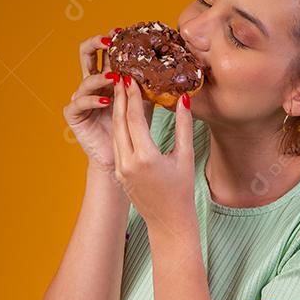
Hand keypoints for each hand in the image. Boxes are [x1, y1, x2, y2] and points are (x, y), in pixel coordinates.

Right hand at [62, 28, 154, 172]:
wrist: (122, 159)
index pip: (107, 51)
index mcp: (108, 76)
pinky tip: (107, 100)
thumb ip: (151, 85)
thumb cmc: (135, 130)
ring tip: (115, 78)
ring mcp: (81, 98)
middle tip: (110, 41)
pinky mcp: (74, 115)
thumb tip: (172, 69)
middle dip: (96, 43)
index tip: (126, 31)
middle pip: (87, 54)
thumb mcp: (147, 102)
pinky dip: (93, 100)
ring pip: (84, 79)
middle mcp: (92, 83)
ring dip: (100, 77)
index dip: (113, 39)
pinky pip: (78, 102)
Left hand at [111, 75, 196, 233]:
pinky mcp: (118, 173)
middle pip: (119, 122)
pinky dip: (118, 128)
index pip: (133, 119)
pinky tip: (122, 116)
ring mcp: (120, 169)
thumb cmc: (181, 191)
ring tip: (120, 92)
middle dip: (119, 98)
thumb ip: (183, 126)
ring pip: (115, 133)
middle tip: (120, 77)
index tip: (130, 77)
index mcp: (145, 157)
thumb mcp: (184, 157)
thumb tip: (184, 99)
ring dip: (116, 111)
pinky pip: (117, 145)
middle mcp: (128, 162)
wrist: (168, 222)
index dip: (131, 96)